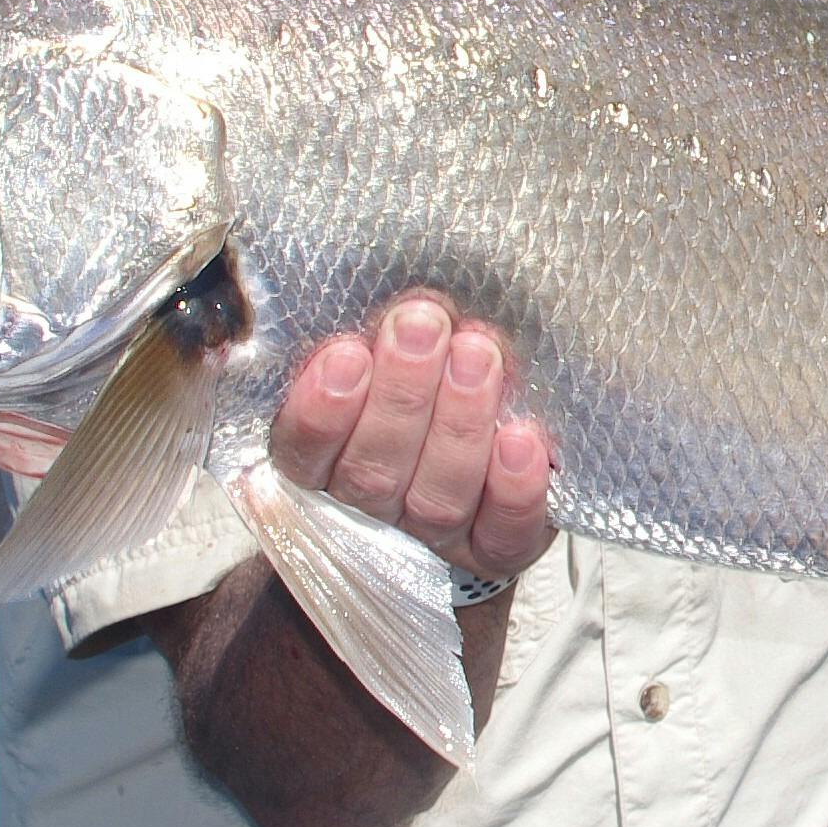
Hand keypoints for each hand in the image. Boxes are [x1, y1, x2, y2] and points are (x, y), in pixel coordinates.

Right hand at [267, 295, 554, 584]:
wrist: (493, 452)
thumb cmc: (427, 379)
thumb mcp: (386, 350)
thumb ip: (375, 332)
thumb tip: (378, 279)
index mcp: (328, 461)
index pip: (304, 453)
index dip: (320, 411)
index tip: (346, 352)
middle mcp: (374, 505)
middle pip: (373, 473)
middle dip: (401, 395)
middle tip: (424, 325)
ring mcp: (436, 533)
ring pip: (436, 497)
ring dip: (458, 423)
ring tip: (478, 355)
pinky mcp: (497, 547)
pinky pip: (501, 534)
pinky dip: (513, 489)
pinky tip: (523, 440)